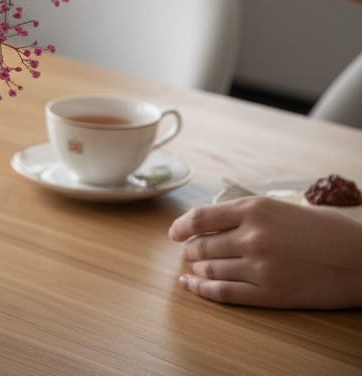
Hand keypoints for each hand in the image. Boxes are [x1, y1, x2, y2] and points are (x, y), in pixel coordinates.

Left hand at [168, 196, 361, 308]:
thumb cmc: (328, 231)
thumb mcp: (285, 208)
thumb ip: (249, 214)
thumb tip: (214, 222)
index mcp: (255, 210)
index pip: (200, 218)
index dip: (181, 227)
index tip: (174, 233)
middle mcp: (252, 237)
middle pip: (201, 245)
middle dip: (190, 250)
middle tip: (188, 253)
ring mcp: (259, 267)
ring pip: (208, 269)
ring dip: (195, 269)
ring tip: (193, 268)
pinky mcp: (269, 294)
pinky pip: (222, 293)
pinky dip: (200, 290)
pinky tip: (191, 285)